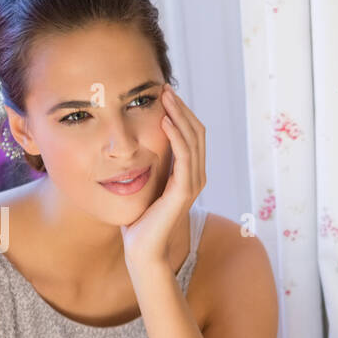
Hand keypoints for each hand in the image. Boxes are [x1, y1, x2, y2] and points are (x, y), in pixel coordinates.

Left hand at [120, 84, 206, 269]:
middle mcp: (197, 176)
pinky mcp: (183, 192)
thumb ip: (152, 165)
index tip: (163, 93)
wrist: (142, 249)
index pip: (193, 134)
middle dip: (181, 108)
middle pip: (197, 132)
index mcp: (190, 173)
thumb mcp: (147, 183)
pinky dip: (176, 137)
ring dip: (179, 115)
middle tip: (164, 88)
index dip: (181, 112)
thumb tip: (140, 140)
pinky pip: (185, 158)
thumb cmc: (141, 220)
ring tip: (164, 97)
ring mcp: (192, 184)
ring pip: (193, 140)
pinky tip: (165, 122)